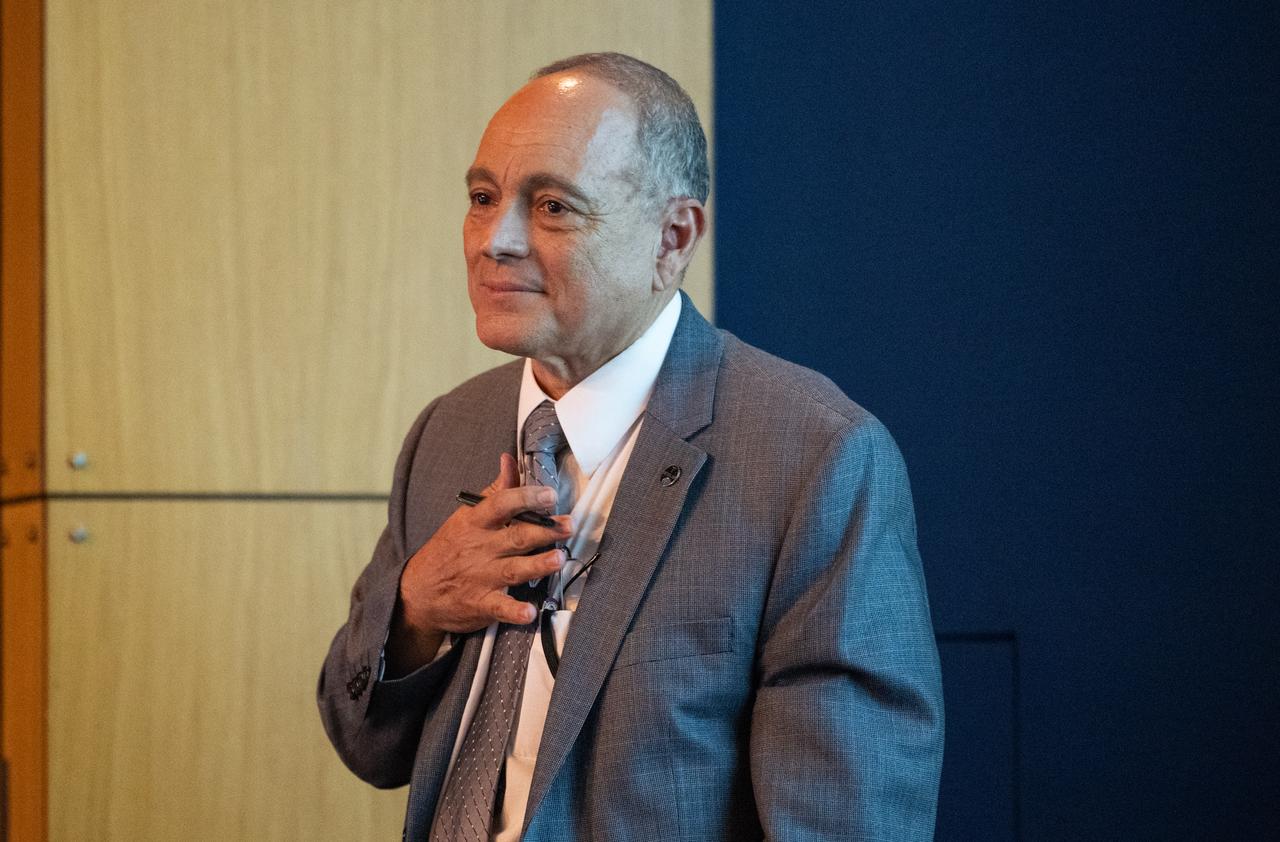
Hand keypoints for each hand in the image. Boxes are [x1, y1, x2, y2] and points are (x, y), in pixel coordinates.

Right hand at [385, 453, 570, 674]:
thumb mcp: (466, 516)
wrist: (417, 591)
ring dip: (537, 565)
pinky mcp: (480, 604)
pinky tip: (530, 612)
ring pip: (513, 570)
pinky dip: (514, 611)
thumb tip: (509, 460)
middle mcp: (480, 548)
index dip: (526, 497)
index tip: (549, 495)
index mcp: (476, 523)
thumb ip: (495, 491)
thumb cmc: (449, 549)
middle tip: (568, 525)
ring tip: (558, 559)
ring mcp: (480, 577)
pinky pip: (500, 608)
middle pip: (515, 537)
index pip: (502, 504)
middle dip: (544, 531)